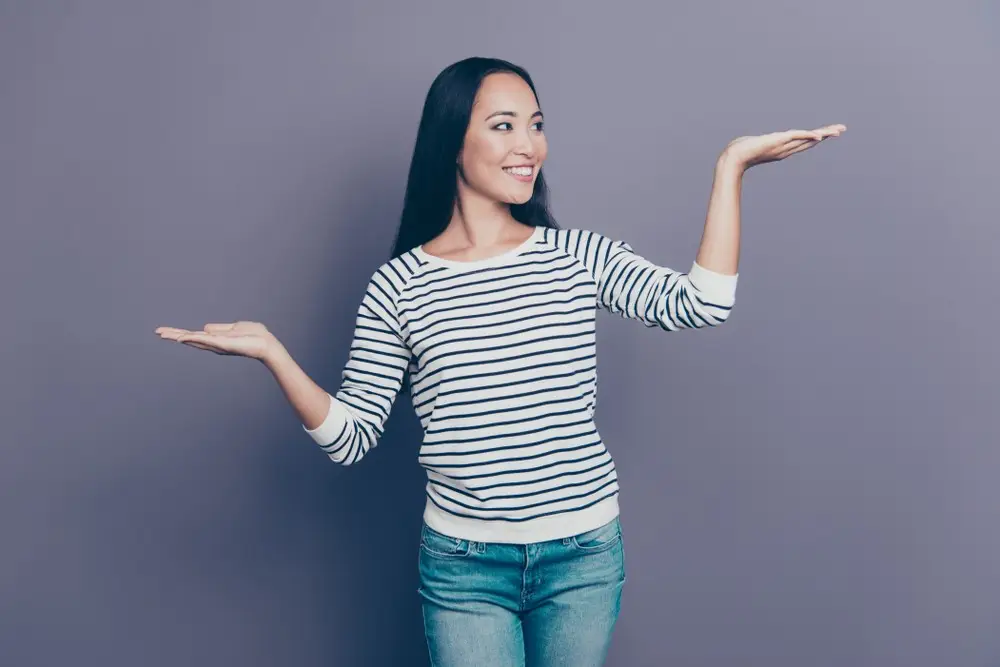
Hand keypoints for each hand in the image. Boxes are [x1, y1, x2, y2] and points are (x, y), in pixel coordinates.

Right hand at [155, 321, 280, 360]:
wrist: (266, 344)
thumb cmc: (254, 336)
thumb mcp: (234, 328)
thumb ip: (219, 328)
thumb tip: (205, 327)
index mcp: (215, 340)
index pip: (194, 335)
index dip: (180, 333)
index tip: (165, 331)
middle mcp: (213, 344)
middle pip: (189, 339)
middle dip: (173, 335)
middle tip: (157, 332)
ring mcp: (217, 345)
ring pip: (193, 339)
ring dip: (177, 336)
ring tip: (162, 333)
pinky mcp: (222, 343)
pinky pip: (205, 340)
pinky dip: (192, 338)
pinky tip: (181, 337)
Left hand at [722, 124, 845, 169]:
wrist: (733, 158)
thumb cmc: (740, 152)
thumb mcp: (754, 145)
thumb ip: (756, 144)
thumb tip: (752, 144)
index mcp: (782, 149)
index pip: (803, 142)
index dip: (817, 138)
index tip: (829, 133)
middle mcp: (785, 149)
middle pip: (810, 141)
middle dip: (826, 135)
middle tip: (842, 130)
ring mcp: (782, 146)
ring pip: (806, 139)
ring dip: (822, 135)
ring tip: (836, 131)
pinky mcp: (778, 140)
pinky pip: (796, 137)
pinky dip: (806, 136)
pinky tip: (817, 136)